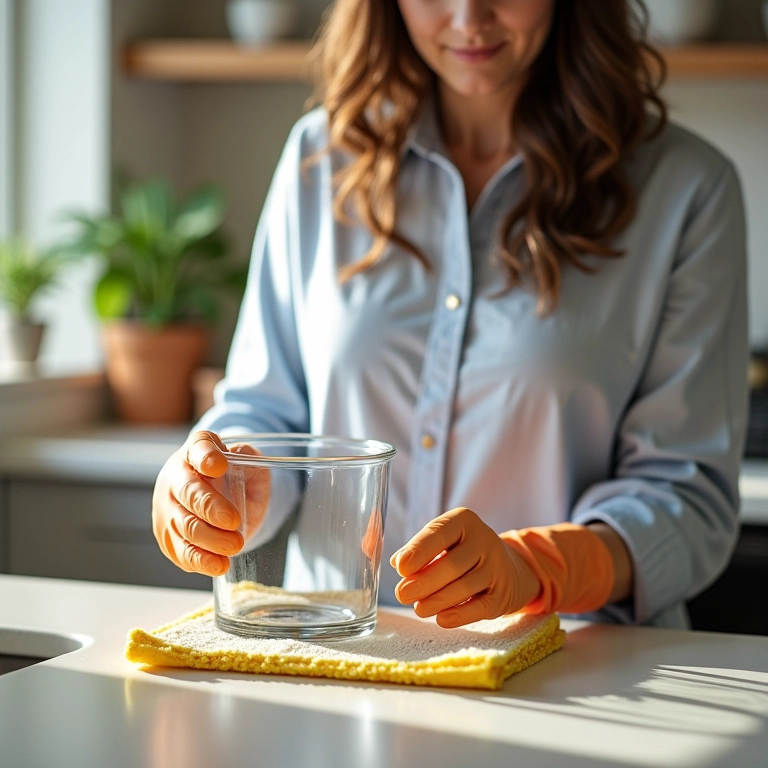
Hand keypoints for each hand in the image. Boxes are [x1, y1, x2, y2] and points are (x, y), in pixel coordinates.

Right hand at [152, 431, 269, 576]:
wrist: (219, 498)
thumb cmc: (232, 476)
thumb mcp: (247, 461)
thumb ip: (248, 458)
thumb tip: (242, 456)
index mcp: (195, 451)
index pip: (198, 447)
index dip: (206, 457)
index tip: (218, 465)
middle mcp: (175, 476)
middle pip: (188, 491)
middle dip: (209, 507)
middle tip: (233, 520)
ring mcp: (167, 507)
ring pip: (184, 526)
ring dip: (210, 539)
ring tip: (235, 545)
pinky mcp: (167, 536)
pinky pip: (181, 551)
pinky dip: (200, 560)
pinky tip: (219, 563)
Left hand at [390, 507, 540, 627]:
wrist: (508, 568)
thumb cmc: (460, 552)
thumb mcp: (440, 540)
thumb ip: (413, 548)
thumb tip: (389, 558)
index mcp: (463, 521)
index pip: (439, 533)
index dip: (419, 550)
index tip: (400, 568)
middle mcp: (484, 540)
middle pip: (452, 564)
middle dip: (424, 582)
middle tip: (402, 594)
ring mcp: (497, 568)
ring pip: (465, 587)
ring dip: (437, 600)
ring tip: (418, 609)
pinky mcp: (504, 595)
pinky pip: (480, 607)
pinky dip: (460, 615)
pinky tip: (441, 619)